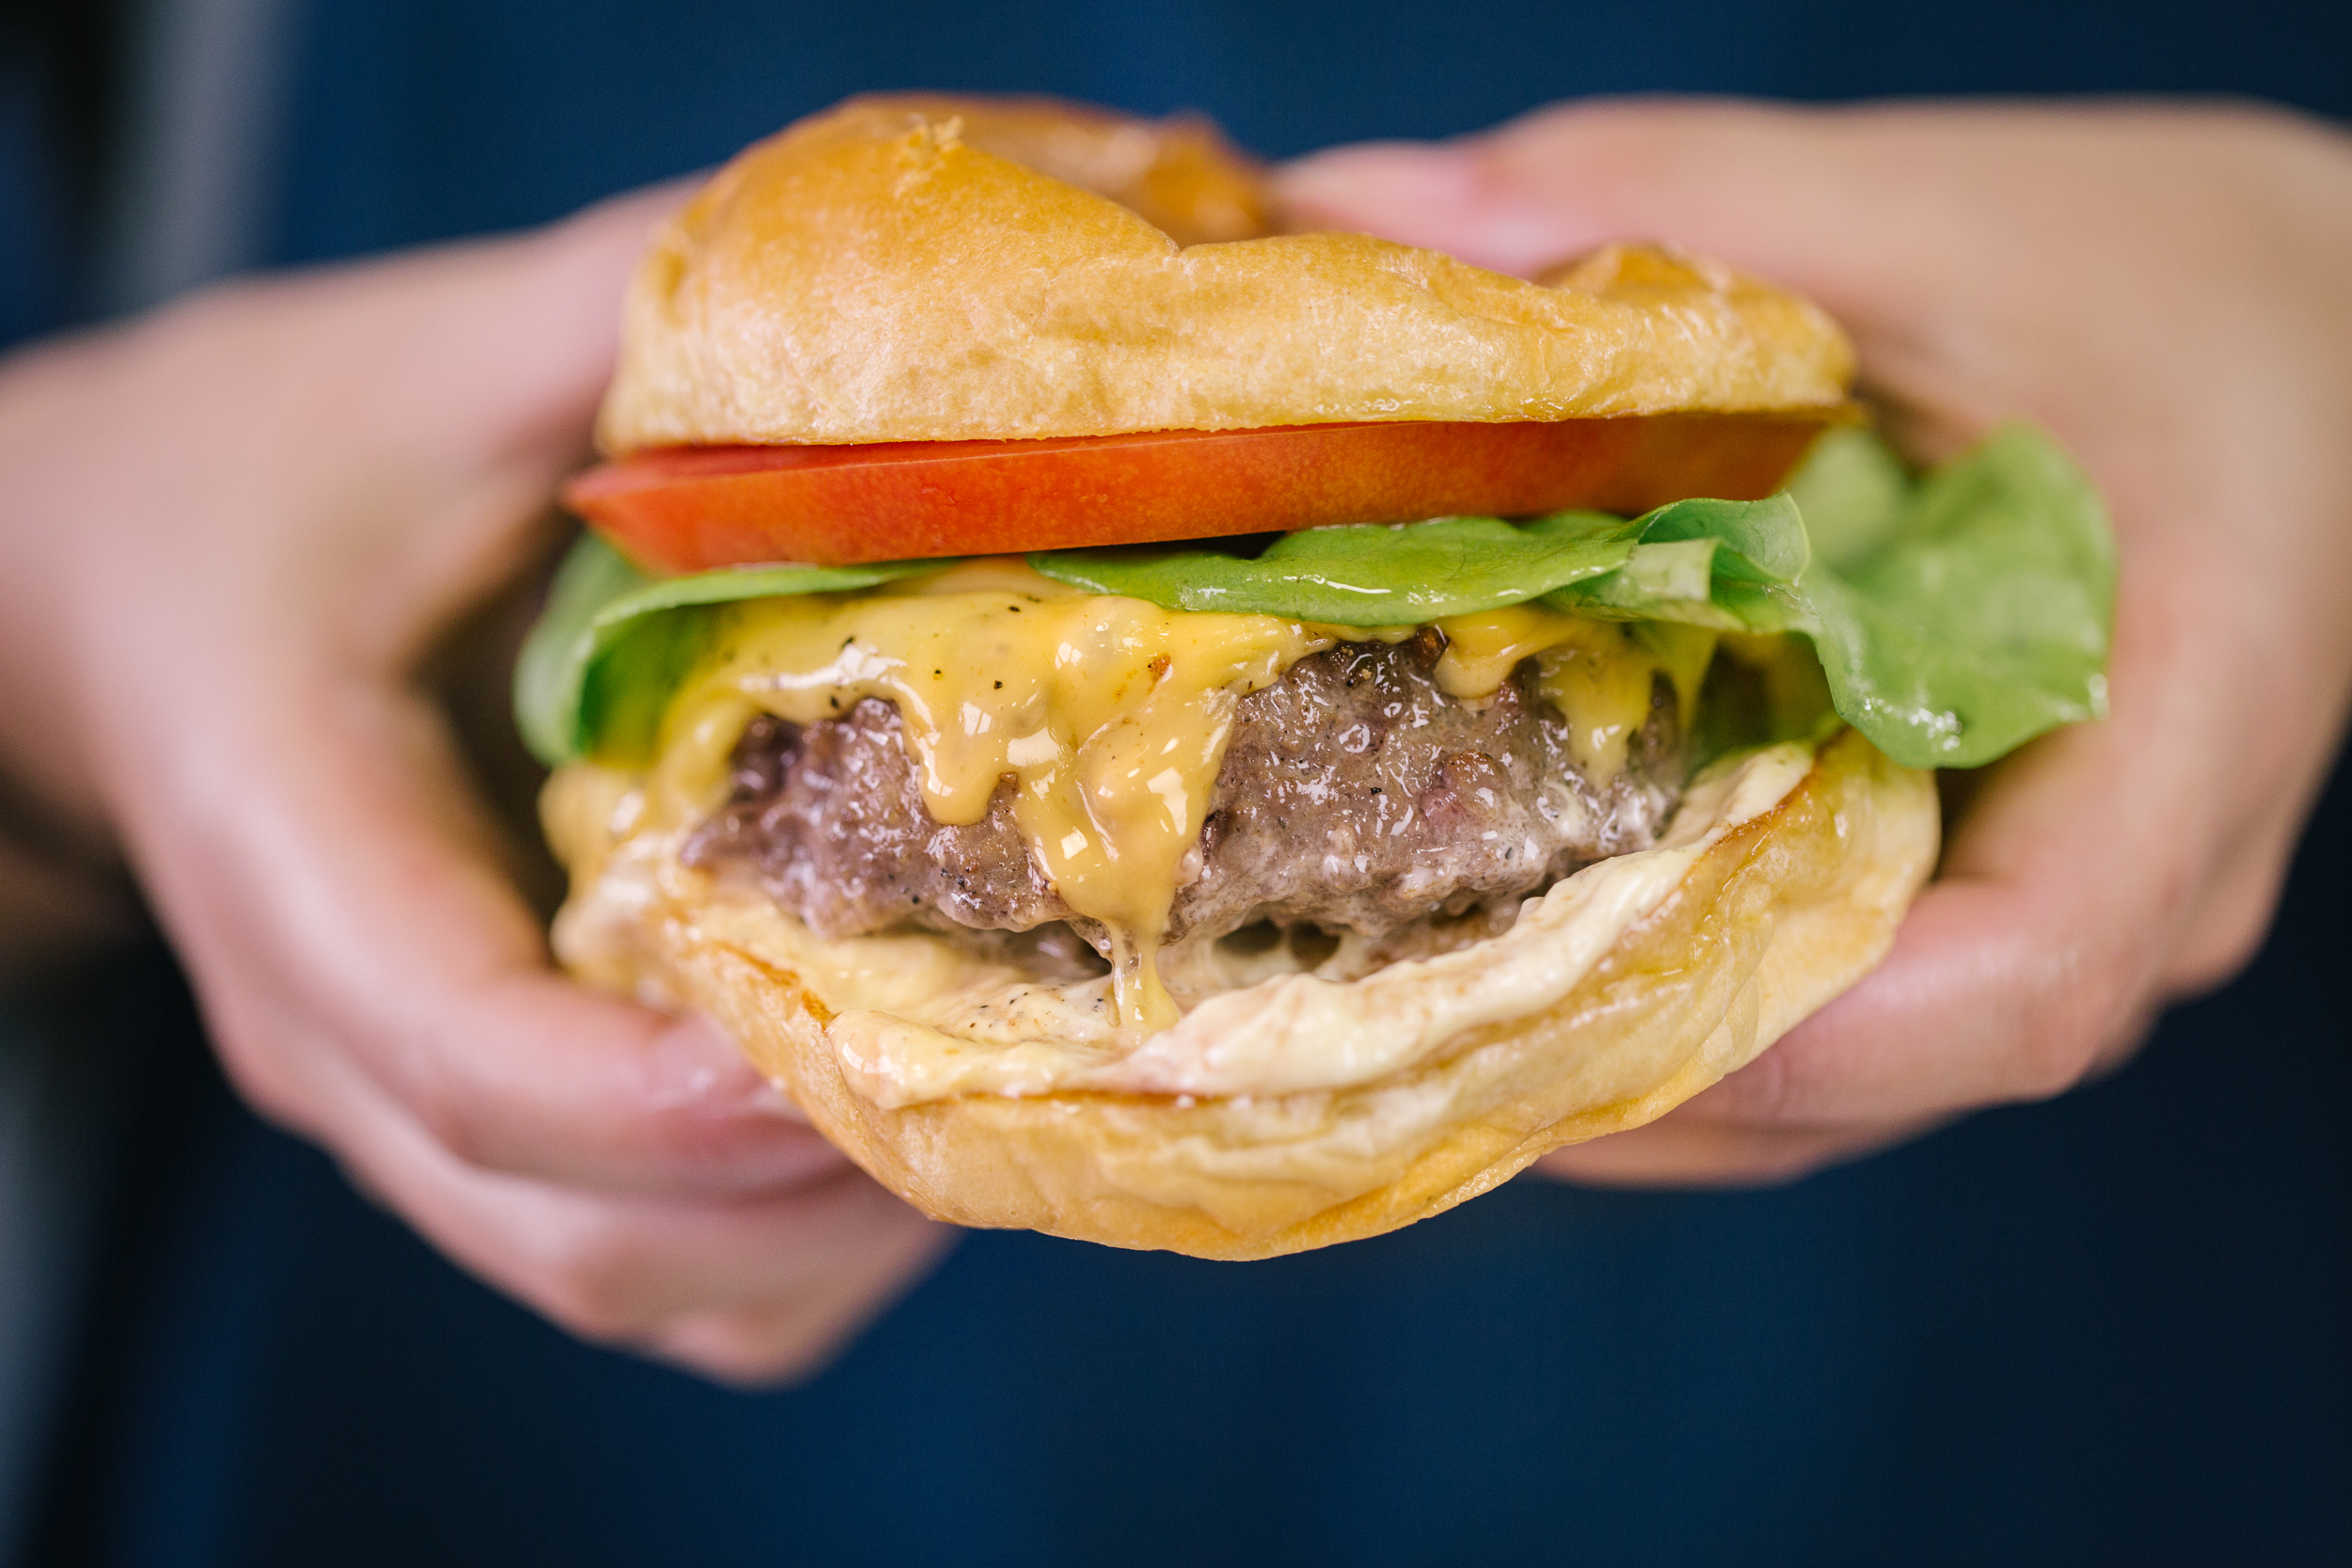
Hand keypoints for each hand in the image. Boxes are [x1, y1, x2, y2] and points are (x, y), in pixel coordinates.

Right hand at [0, 196, 950, 1381]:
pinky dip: (799, 1237)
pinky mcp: (480, 1119)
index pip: (469, 1055)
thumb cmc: (258, 471)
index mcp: (295, 850)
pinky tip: (909, 1094)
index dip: (679, 1097)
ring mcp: (410, 1106)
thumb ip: (632, 316)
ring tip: (1008, 1085)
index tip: (876, 1035)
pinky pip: (653, 1269)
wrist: (100, 586)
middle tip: (1031, 1056)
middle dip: (823, 1187)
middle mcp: (342, 1035)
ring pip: (634, 1284)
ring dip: (836, 1229)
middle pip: (584, 1237)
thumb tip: (909, 303)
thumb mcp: (430, 366)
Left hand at [1283, 101, 2351, 1182]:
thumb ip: (1667, 199)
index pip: (2018, 981)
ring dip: (1647, 1063)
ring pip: (1860, 1074)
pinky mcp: (2015, 883)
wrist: (2327, 318)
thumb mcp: (1936, 210)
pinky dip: (1695, 999)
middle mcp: (2149, 875)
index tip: (1558, 1005)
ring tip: (1423, 1003)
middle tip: (1396, 1013)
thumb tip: (1355, 203)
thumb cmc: (2172, 274)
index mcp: (2187, 725)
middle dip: (1643, 1065)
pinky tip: (1537, 935)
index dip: (1788, 1041)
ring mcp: (2087, 902)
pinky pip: (1856, 1009)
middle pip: (1892, 1068)